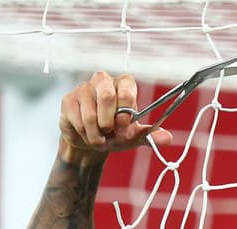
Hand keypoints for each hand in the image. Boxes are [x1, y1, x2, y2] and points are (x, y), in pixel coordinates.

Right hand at [59, 71, 173, 163]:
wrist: (91, 142)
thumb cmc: (115, 133)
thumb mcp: (134, 136)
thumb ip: (150, 135)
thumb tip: (167, 138)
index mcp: (123, 84)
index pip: (126, 88)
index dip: (125, 109)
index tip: (124, 125)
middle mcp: (103, 80)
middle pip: (107, 96)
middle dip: (109, 122)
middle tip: (110, 132)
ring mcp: (84, 88)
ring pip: (91, 115)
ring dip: (97, 135)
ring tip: (100, 138)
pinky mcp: (69, 99)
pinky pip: (78, 121)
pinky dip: (85, 135)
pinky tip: (86, 134)